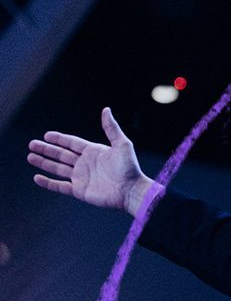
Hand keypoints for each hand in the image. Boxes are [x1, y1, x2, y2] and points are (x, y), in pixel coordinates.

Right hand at [28, 107, 156, 215]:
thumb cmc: (130, 168)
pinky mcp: (79, 190)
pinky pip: (60, 186)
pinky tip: (37, 177)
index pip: (72, 143)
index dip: (59, 139)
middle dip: (46, 149)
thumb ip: (111, 128)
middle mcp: (85, 164)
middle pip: (61, 154)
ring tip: (30, 157)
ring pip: (57, 168)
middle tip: (32, 144)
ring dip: (44, 163)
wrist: (131, 190)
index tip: (47, 135)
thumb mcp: (122, 144)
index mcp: (94, 151)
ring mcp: (81, 177)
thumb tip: (106, 110)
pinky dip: (48, 182)